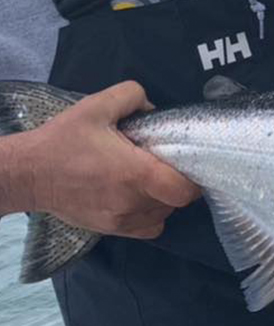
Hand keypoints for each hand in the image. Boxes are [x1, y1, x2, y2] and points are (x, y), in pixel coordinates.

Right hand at [20, 81, 200, 237]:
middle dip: (177, 182)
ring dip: (164, 198)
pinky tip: (141, 197)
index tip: (188, 162)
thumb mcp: (97, 105)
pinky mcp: (111, 229)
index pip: (184, 190)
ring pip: (164, 214)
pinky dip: (152, 215)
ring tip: (149, 178)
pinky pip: (148, 228)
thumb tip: (153, 109)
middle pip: (176, 201)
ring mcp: (121, 220)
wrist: (28, 173)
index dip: (194, 178)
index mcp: (135, 173)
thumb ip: (133, 96)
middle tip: (165, 163)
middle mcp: (132, 202)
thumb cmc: (63, 140)